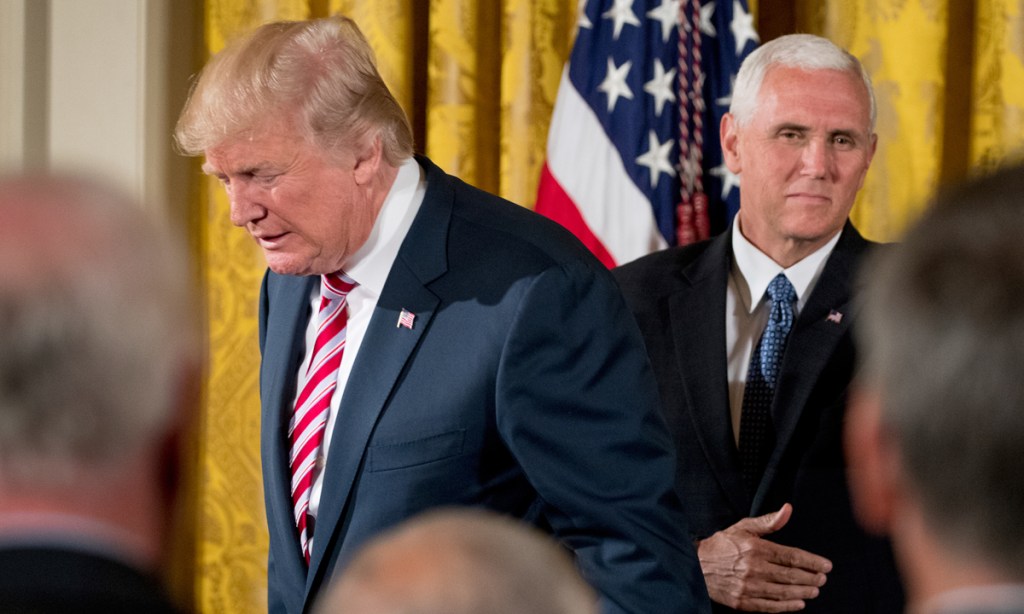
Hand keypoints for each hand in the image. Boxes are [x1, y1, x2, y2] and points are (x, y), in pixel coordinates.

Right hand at [696, 503, 831, 611]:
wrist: (696, 565)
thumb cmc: (721, 545)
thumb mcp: (743, 527)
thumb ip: (768, 521)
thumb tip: (788, 510)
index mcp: (756, 549)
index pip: (791, 556)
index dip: (812, 562)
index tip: (826, 565)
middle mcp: (753, 569)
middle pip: (791, 576)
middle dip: (811, 578)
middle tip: (822, 579)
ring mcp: (748, 587)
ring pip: (783, 592)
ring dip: (803, 592)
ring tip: (814, 590)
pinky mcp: (743, 602)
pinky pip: (771, 606)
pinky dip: (787, 606)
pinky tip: (799, 604)